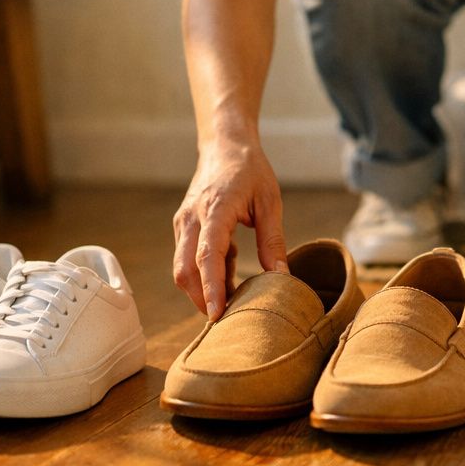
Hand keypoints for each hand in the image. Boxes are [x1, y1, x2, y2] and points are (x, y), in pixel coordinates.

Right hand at [172, 141, 288, 320]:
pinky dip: (205, 273)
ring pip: (182, 268)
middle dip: (200, 299)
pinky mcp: (184, 227)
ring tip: (233, 298)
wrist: (225, 145)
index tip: (216, 314)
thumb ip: (273, 240)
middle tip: (226, 321)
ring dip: (203, 288)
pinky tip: (229, 273)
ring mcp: (183, 223)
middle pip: (185, 270)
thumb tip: (282, 277)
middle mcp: (192, 218)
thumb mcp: (270, 202)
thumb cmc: (250, 170)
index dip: (210, 288)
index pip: (207, 256)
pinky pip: (188, 258)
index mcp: (215, 210)